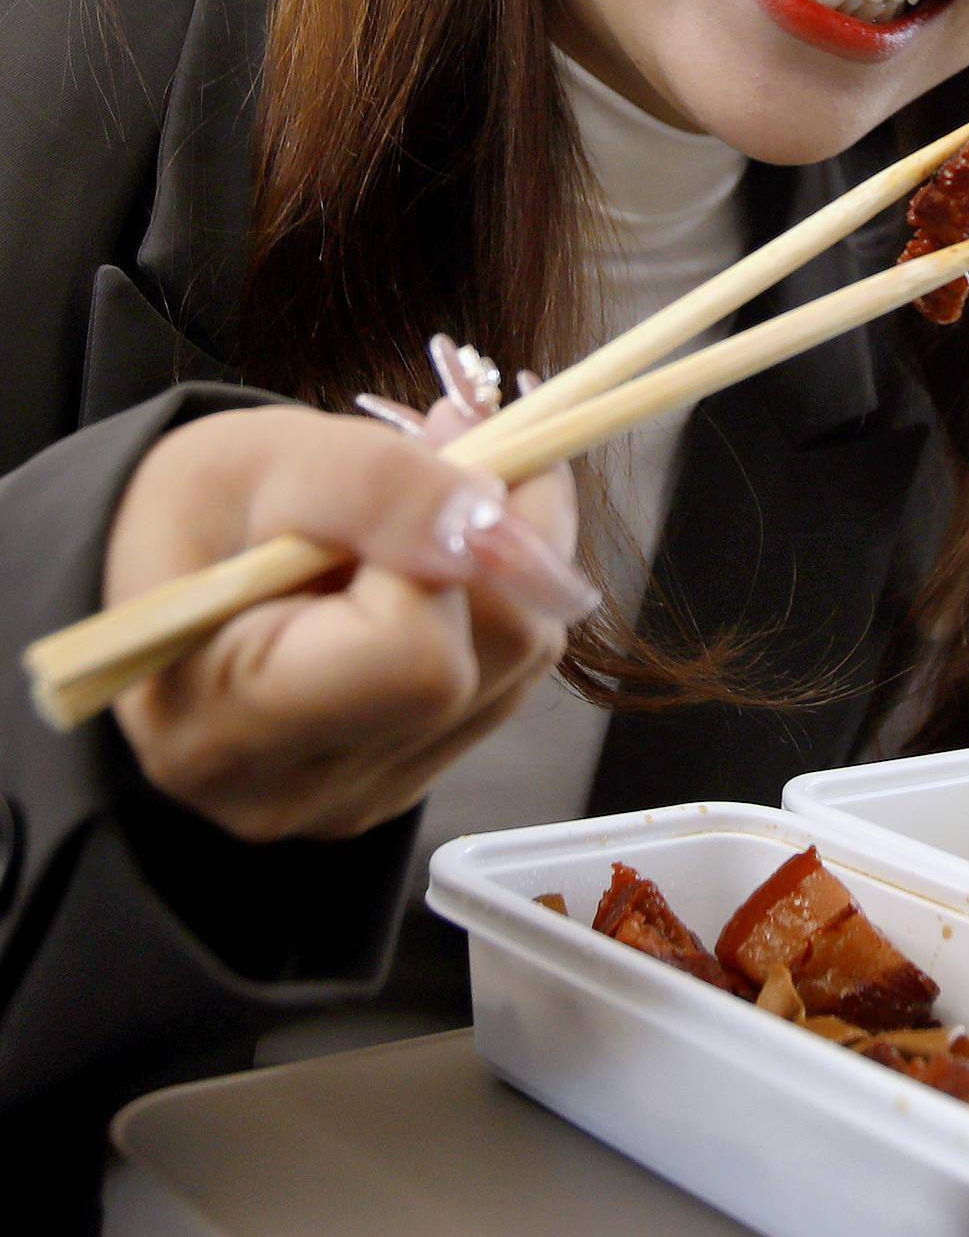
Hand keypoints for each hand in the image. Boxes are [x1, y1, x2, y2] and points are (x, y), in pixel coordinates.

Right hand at [104, 401, 590, 842]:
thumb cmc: (202, 512)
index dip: (450, 546)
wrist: (179, 565)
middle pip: (493, 656)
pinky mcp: (409, 775)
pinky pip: (510, 676)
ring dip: (509, 555)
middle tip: (449, 444)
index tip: (432, 458)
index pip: (416, 657)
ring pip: (521, 660)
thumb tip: (488, 526)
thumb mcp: (265, 461)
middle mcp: (297, 789)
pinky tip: (435, 550)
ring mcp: (363, 792)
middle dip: (497, 535)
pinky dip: (498, 596)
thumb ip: (378, 485)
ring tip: (432, 494)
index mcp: (222, 726)